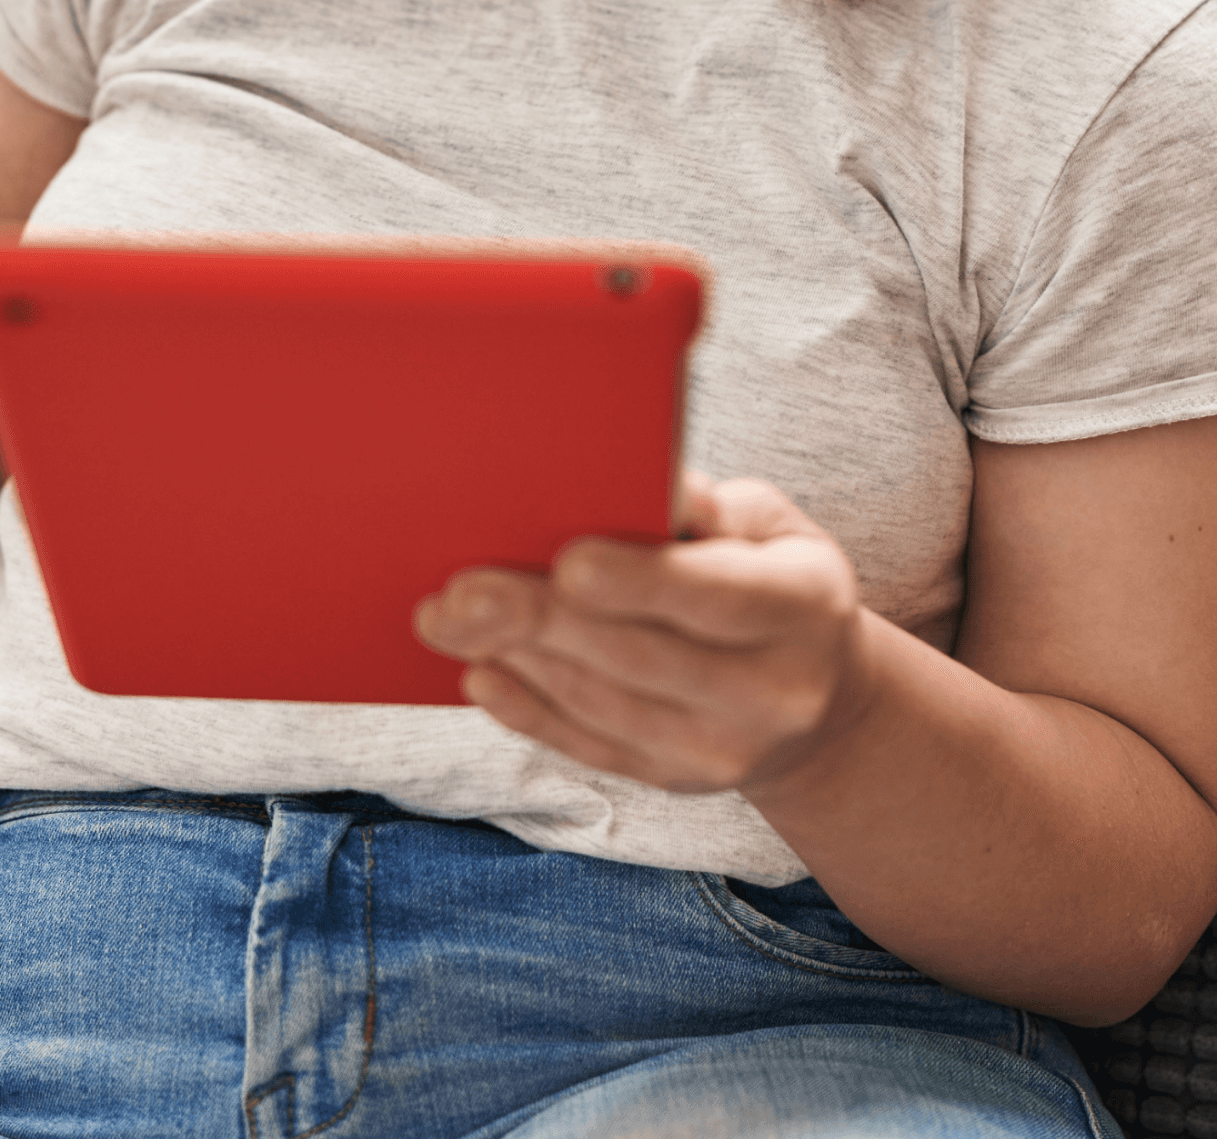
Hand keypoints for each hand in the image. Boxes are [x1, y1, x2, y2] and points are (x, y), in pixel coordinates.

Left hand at [414, 474, 873, 795]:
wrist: (819, 700)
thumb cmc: (770, 575)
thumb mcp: (769, 524)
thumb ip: (711, 506)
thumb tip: (652, 484)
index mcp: (805, 606)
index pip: (718, 595)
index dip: (640, 582)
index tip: (567, 560)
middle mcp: (775, 691)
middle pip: (642, 656)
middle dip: (542, 620)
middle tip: (460, 591)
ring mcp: (725, 750)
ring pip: (604, 705)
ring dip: (519, 659)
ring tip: (447, 619)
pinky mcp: (678, 781)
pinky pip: (592, 747)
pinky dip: (529, 710)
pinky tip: (480, 673)